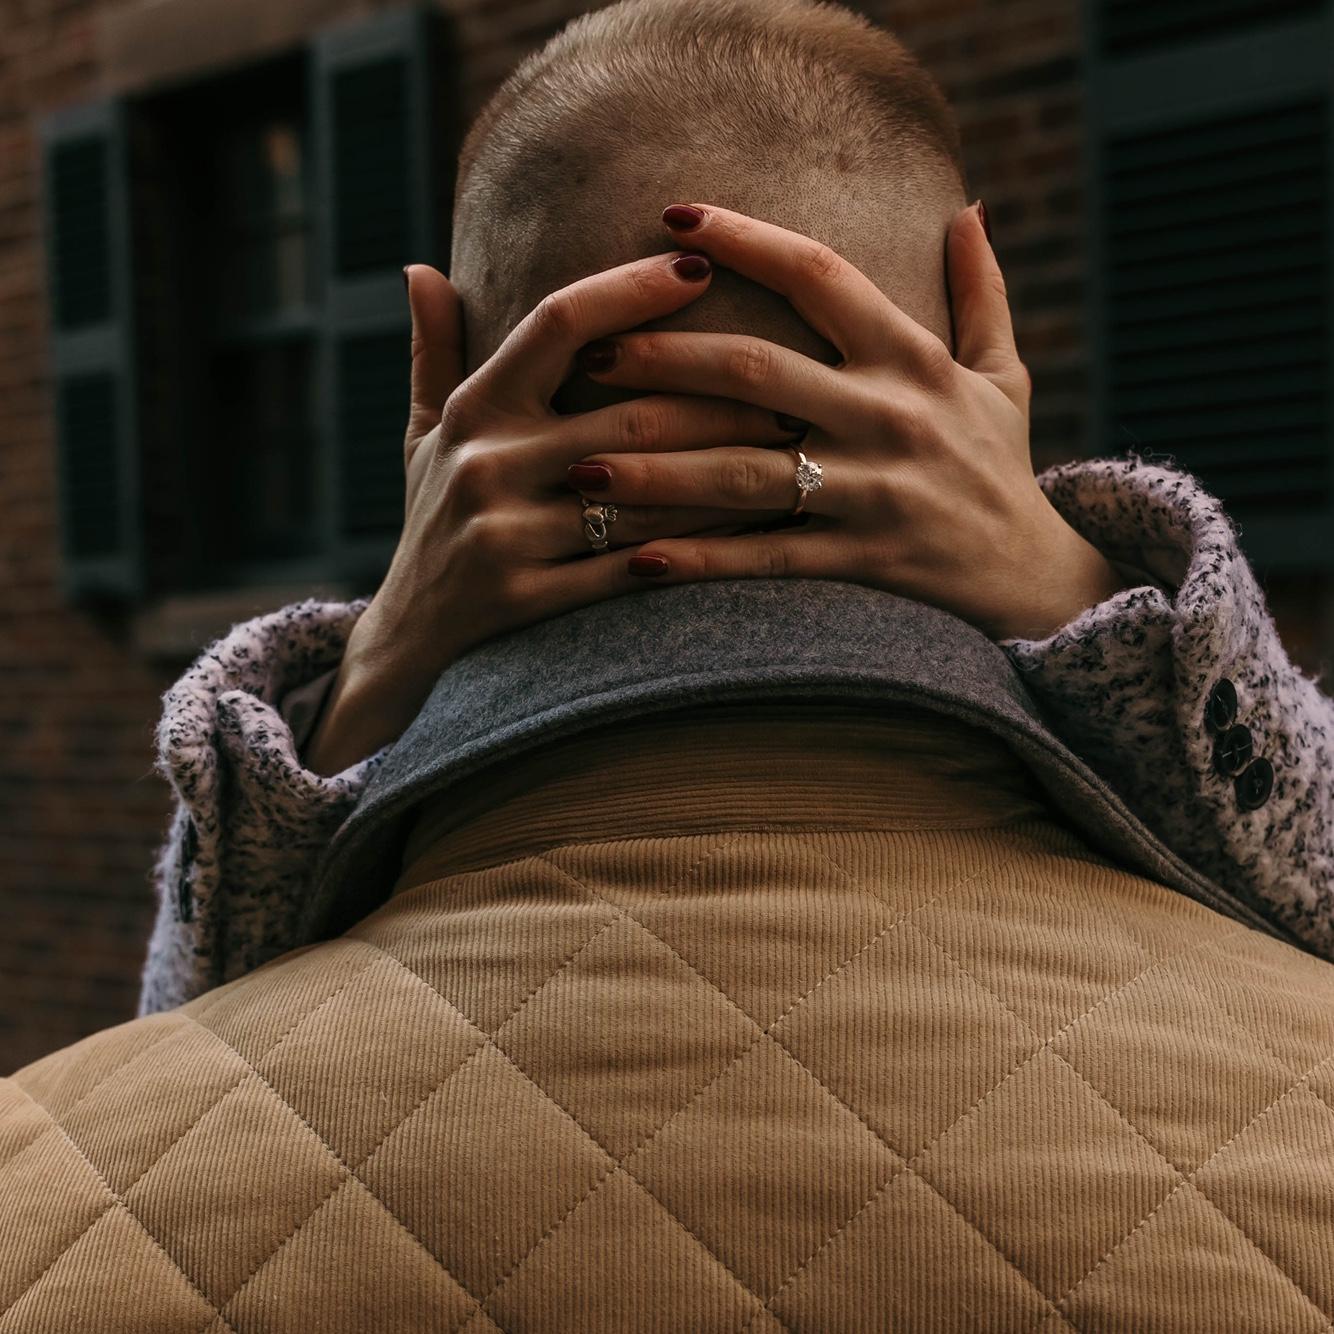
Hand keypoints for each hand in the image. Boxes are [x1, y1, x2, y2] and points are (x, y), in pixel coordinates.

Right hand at [304, 250, 804, 774]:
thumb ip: (432, 352)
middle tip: (791, 380)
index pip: (558, 323)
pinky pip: (637, 564)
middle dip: (721, 398)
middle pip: (629, 413)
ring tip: (792, 448)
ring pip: (647, 493)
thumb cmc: (434, 520)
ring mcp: (507, 536)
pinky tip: (754, 530)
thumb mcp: (422, 437)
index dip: (631, 290)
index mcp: (474, 410)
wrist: (408, 637)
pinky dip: (700, 546)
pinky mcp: (531, 599)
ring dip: (728, 471)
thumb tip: (420, 268)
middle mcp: (487, 464)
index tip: (698, 266)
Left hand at [567, 202, 1128, 642]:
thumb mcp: (1005, 376)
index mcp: (912, 359)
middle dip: (667, 358)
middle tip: (590, 351)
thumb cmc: (1002, 471)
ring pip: (746, 473)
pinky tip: (637, 557)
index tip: (674, 217)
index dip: (747, 239)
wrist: (1037, 580)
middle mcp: (888, 417)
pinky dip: (701, 559)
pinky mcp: (859, 562)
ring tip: (585, 461)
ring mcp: (871, 493)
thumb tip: (969, 208)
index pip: (820, 277)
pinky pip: (765, 560)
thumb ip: (981, 294)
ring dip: (660, 467)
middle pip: (758, 372)